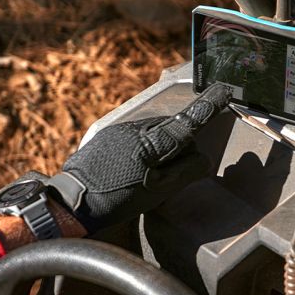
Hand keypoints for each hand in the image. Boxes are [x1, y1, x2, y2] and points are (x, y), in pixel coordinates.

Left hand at [48, 84, 231, 232]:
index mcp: (152, 142)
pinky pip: (138, 138)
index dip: (209, 108)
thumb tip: (205, 159)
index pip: (189, 122)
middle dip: (179, 149)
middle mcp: (136, 128)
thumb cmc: (115, 198)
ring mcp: (121, 130)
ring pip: (155, 134)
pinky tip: (133, 173)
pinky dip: (144, 152)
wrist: (71, 202)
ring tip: (145, 180)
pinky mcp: (110, 135)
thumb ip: (185, 172)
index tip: (224, 91)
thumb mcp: (157, 191)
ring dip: (160, 151)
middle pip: (173, 131)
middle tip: (168, 178)